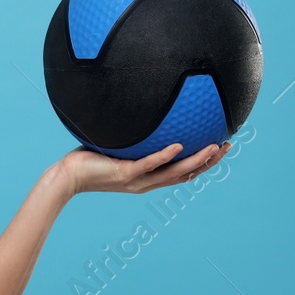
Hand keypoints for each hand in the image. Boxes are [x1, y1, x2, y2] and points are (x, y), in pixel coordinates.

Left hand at [57, 140, 230, 196]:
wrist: (67, 177)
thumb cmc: (88, 160)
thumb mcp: (116, 147)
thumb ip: (132, 136)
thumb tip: (141, 112)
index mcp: (147, 178)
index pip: (182, 173)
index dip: (203, 163)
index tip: (219, 148)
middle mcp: (146, 182)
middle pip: (186, 174)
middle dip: (208, 162)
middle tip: (227, 146)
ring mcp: (137, 179)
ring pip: (174, 172)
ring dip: (196, 160)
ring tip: (214, 147)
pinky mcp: (124, 173)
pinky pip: (149, 164)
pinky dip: (165, 155)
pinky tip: (180, 145)